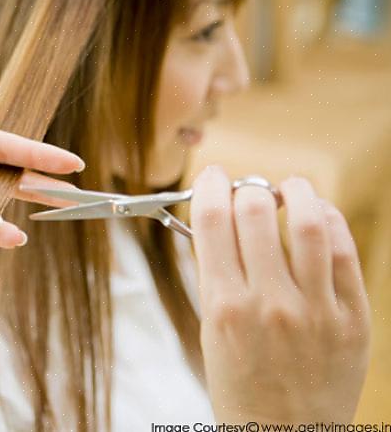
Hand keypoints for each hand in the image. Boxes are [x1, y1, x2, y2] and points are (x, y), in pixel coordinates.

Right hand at [190, 166, 370, 422]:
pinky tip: (317, 216)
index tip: (212, 177)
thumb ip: (215, 275)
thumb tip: (219, 222)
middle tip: (246, 191)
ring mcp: (316, 310)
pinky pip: (345, 252)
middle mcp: (270, 303)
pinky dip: (329, 221)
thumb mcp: (210, 332)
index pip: (213, 219)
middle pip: (256, 210)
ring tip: (287, 190)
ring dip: (294, 192)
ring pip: (308, 222)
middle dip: (246, 188)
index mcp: (224, 307)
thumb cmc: (239, 387)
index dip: (210, 185)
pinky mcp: (353, 318)